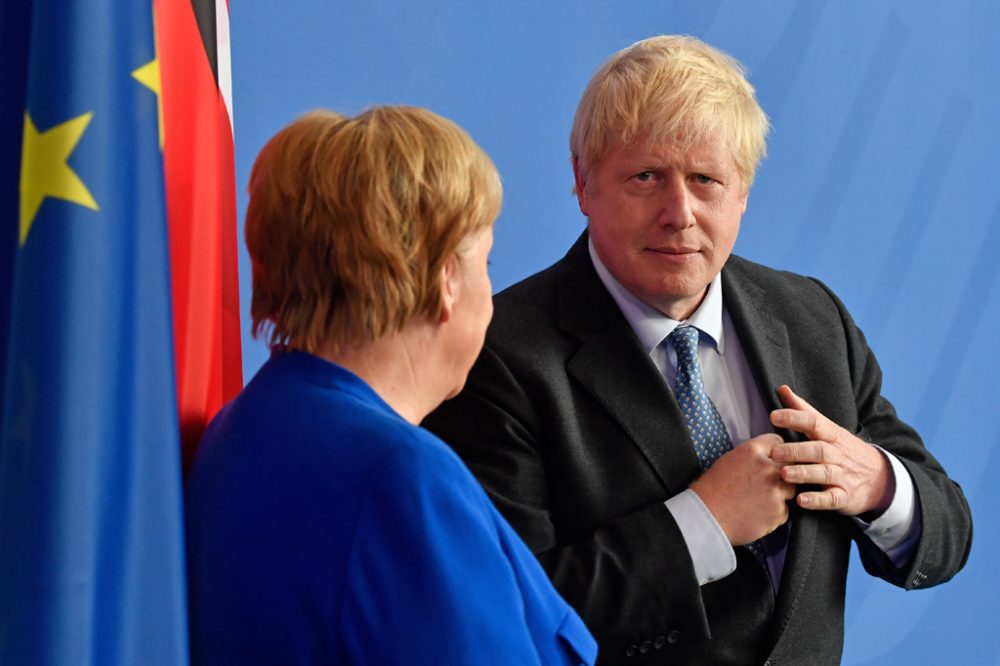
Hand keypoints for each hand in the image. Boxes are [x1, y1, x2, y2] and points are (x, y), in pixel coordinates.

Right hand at [689, 434, 794, 545]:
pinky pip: (784, 511)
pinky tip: (757, 514)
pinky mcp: (779, 511)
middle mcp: (767, 468)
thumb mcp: (727, 461)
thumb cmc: (711, 490)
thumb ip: (751, 457)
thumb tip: (766, 457)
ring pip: (790, 489)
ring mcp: (775, 490)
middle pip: (789, 465)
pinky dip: (774, 514)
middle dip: (781, 473)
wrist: (706, 517)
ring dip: (780, 495)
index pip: (777, 442)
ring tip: (758, 501)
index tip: (772, 459)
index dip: (775, 451)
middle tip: (765, 483)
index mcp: (752, 451)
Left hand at [769, 385, 892, 516]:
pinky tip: (801, 501)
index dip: (795, 418)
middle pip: (818, 449)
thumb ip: (804, 410)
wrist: (880, 477)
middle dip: (796, 450)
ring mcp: (843, 476)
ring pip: (824, 473)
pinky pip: (832, 499)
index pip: (815, 423)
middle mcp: (838, 454)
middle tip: (774, 452)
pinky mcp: (845, 497)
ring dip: (803, 473)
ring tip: (784, 474)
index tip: (774, 416)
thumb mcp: (828, 428)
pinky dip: (817, 500)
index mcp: (832, 435)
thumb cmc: (843, 449)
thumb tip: (782, 388)